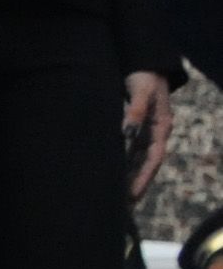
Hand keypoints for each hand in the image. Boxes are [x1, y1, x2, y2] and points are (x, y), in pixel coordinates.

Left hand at [125, 71, 176, 199]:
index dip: (143, 178)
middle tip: (121, 205)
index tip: (132, 195)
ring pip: (135, 158)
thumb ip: (135, 110)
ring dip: (126, 176)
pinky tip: (107, 172)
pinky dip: (119, 161)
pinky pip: (126, 149)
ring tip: (113, 196)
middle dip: (134, 184)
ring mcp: (144, 131)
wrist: (142, 63)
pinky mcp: (132, 127)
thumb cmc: (143, 76)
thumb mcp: (141, 91)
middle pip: (144, 163)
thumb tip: (126, 132)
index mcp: (161, 128)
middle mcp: (154, 133)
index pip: (153, 159)